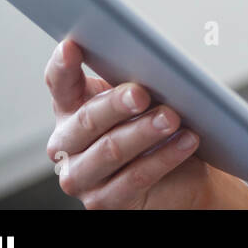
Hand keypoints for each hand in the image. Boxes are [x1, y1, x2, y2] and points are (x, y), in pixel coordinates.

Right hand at [44, 38, 241, 208]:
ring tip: (172, 117)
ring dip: (144, 132)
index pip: (60, 83)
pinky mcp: (103, 202)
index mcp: (72, 108)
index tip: (72, 45)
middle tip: (142, 93)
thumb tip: (155, 61)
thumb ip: (137, 81)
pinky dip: (164, 157)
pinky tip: (187, 141)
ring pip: (111, 150)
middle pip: (87, 119)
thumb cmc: (158, 128)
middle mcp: (68, 143)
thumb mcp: (146, 100)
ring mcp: (82, 176)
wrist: (181, 178)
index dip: (63, 65)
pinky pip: (135, 178)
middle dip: (116, 104)